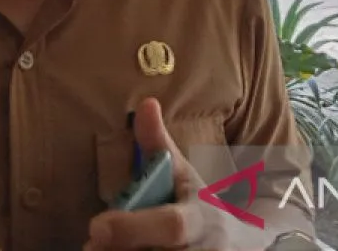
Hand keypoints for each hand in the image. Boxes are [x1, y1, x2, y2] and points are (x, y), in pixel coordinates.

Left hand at [83, 98, 270, 250]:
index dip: (132, 228)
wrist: (246, 243)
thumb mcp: (185, 173)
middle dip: (119, 249)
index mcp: (202, 219)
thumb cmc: (203, 204)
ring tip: (103, 249)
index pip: (172, 226)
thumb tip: (145, 102)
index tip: (95, 227)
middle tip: (91, 244)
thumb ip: (158, 144)